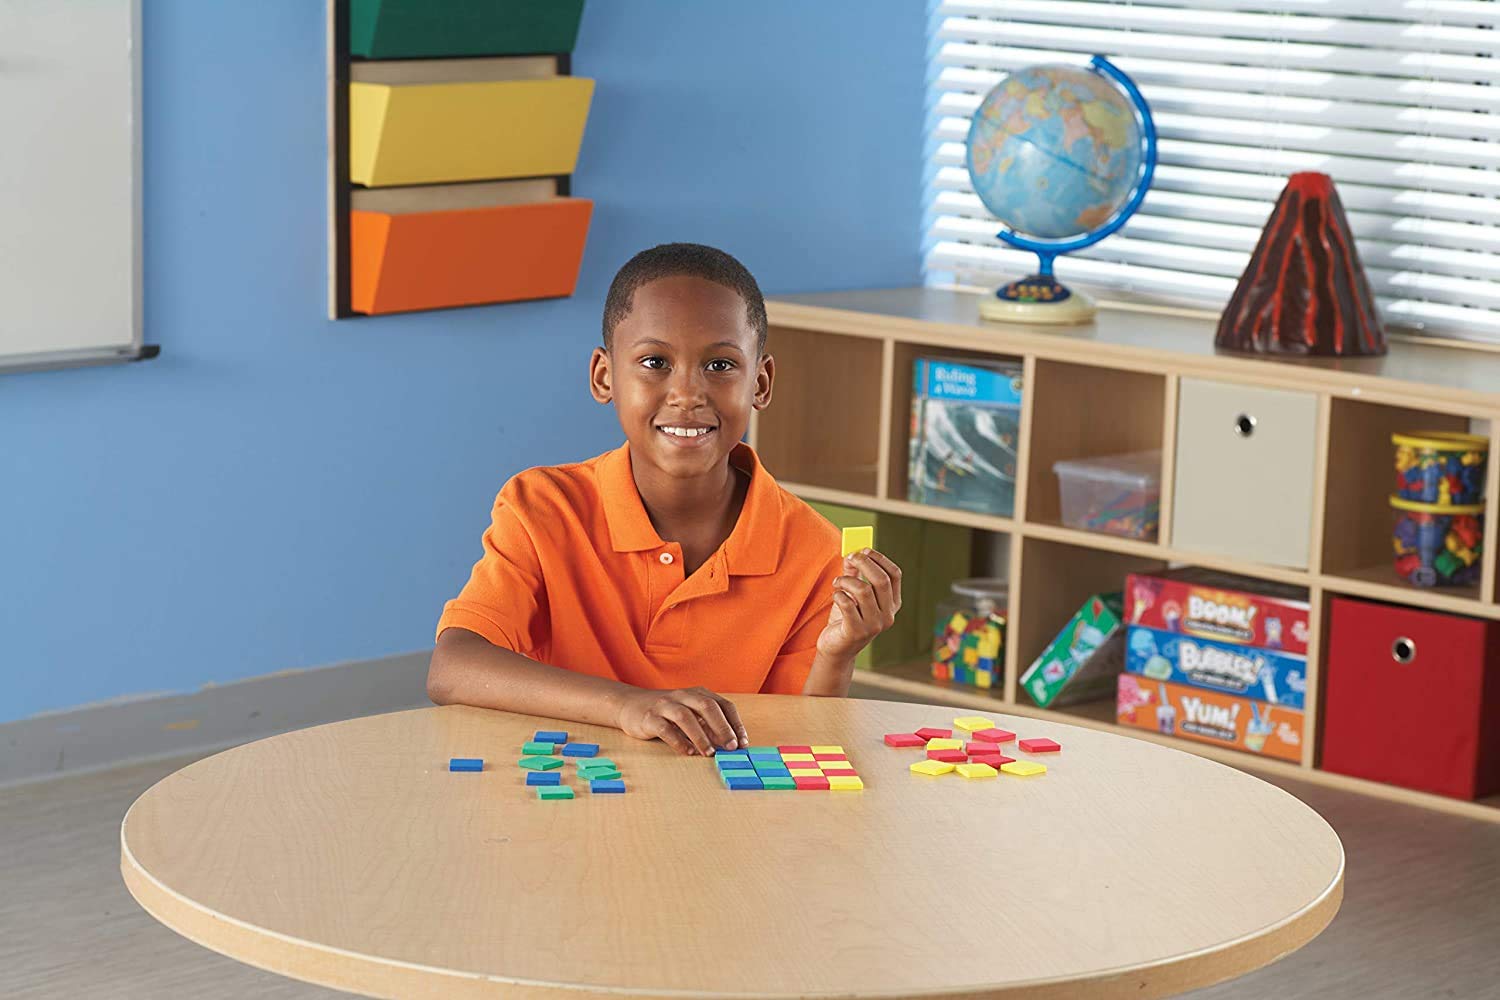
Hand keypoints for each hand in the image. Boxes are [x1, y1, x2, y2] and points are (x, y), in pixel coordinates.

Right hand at [616, 686, 750, 755]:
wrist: (630, 705)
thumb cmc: (667, 713)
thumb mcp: (690, 713)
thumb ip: (708, 725)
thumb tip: (730, 745)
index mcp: (698, 693)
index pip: (723, 704)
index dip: (735, 723)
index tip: (743, 742)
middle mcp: (683, 695)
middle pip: (707, 706)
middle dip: (722, 727)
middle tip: (731, 747)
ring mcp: (665, 705)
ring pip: (686, 717)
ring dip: (701, 736)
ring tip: (710, 753)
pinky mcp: (649, 718)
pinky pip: (665, 729)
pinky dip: (678, 741)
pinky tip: (688, 752)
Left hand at [817, 548, 901, 660]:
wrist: (836, 649)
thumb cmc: (846, 619)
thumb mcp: (852, 595)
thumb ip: (854, 574)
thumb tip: (852, 554)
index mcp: (892, 604)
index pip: (895, 575)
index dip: (880, 559)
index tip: (864, 549)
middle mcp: (887, 616)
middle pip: (881, 580)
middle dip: (864, 563)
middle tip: (850, 557)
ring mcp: (874, 626)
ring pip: (863, 590)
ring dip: (846, 580)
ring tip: (837, 582)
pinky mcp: (857, 632)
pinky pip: (847, 604)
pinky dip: (839, 594)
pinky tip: (836, 596)